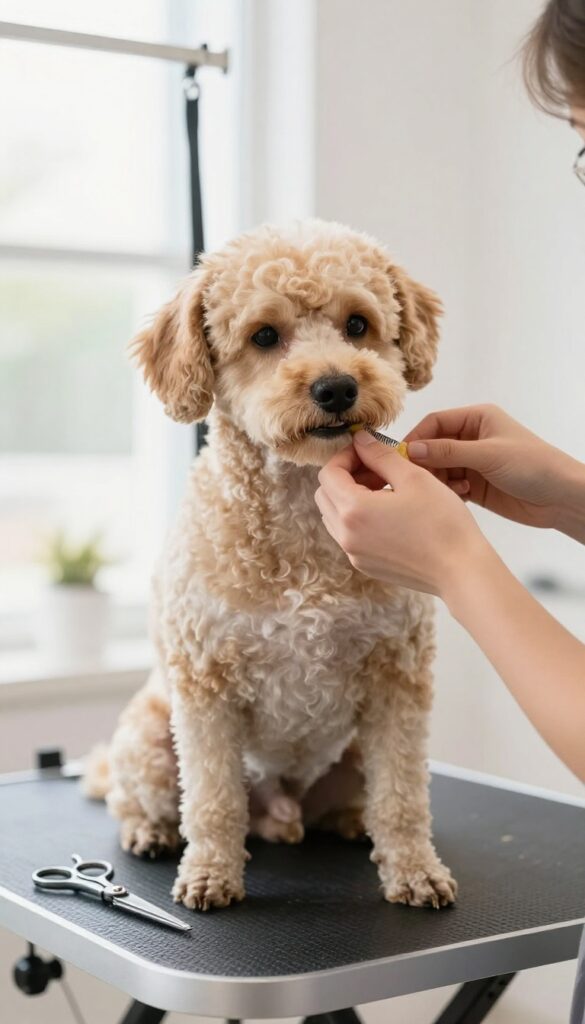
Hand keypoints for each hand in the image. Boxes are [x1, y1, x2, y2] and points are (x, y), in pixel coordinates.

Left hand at [315, 431, 488, 596]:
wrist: (460, 570)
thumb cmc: (442, 522)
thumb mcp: (413, 477)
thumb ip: (380, 455)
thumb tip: (360, 439)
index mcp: (353, 510)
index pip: (328, 474)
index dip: (346, 456)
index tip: (368, 451)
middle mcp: (346, 536)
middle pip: (325, 495)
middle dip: (345, 476)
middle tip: (377, 470)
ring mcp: (354, 554)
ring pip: (335, 516)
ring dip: (351, 497)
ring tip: (386, 490)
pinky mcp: (366, 565)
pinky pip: (349, 535)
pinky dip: (359, 518)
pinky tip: (390, 513)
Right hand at [405, 404, 576, 529]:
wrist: (561, 498)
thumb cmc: (533, 465)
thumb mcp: (488, 454)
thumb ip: (448, 451)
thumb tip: (410, 449)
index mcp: (477, 418)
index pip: (435, 423)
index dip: (416, 438)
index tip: (401, 457)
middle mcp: (472, 438)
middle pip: (433, 447)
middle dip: (424, 462)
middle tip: (416, 479)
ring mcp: (473, 463)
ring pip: (439, 469)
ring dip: (438, 480)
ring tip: (447, 490)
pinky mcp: (475, 486)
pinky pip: (449, 486)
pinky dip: (448, 492)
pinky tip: (460, 497)